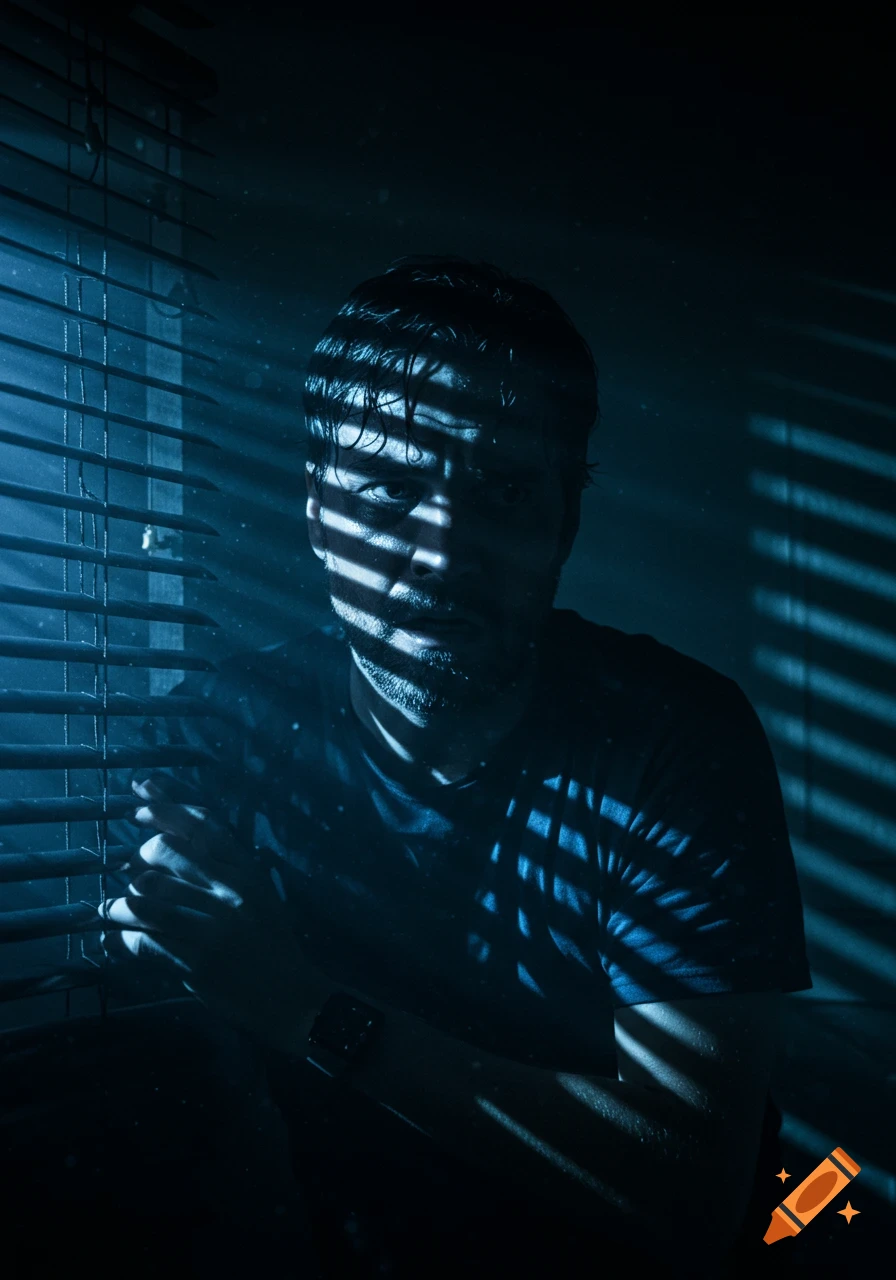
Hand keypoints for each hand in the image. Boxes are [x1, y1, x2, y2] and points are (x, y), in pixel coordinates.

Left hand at [99, 778, 321, 1054]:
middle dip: (138, 859)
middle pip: (166, 855)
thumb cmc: (273, 942)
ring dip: (121, 904)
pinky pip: (146, 943)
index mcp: (247, 873)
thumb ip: (229, 864)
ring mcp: (213, 930)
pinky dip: (125, 940)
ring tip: (113, 908)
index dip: (165, 808)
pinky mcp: (197, 964)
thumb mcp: (261, 894)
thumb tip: (185, 826)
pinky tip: (120, 939)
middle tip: (131, 872)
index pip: (201, 827)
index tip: (139, 800)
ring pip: (146, 900)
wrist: (293, 997)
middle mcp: (230, 895)